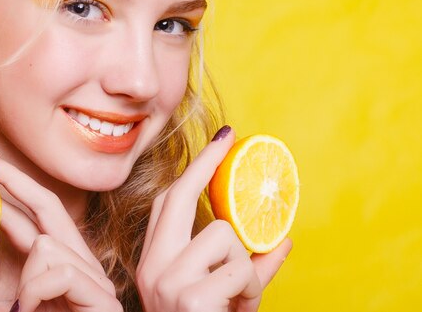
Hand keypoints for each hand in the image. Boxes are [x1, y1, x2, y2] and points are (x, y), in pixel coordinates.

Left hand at [0, 146, 121, 311]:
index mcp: (54, 265)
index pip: (32, 215)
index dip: (8, 186)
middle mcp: (77, 264)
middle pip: (49, 205)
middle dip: (16, 178)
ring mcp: (94, 279)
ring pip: (47, 243)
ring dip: (26, 278)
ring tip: (22, 308)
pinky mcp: (102, 296)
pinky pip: (59, 270)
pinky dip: (37, 291)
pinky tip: (30, 309)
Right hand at [136, 127, 292, 311]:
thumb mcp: (226, 298)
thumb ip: (251, 269)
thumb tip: (283, 239)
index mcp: (154, 263)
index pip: (165, 203)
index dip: (191, 171)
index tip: (216, 144)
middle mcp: (152, 266)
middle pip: (178, 197)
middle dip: (205, 164)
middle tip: (229, 140)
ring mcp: (166, 279)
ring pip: (225, 237)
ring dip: (245, 266)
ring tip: (238, 296)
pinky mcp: (188, 295)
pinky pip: (239, 269)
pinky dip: (250, 288)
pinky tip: (236, 309)